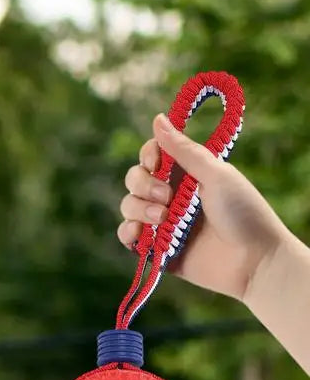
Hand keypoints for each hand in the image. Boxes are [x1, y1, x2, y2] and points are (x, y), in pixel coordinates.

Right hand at [117, 113, 289, 302]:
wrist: (252, 260)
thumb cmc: (242, 213)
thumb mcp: (216, 174)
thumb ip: (184, 150)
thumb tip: (158, 118)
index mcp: (187, 174)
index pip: (152, 156)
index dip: (148, 156)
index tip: (157, 162)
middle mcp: (171, 195)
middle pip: (135, 180)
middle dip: (143, 185)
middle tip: (167, 197)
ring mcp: (161, 223)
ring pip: (128, 206)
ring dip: (139, 209)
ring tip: (163, 219)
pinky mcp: (155, 249)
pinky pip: (127, 236)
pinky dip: (128, 233)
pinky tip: (141, 234)